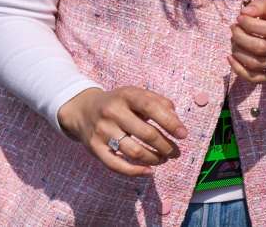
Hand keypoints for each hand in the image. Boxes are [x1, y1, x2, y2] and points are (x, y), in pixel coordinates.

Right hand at [57, 86, 187, 176]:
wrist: (82, 110)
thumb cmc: (119, 103)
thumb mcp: (136, 94)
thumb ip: (159, 102)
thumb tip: (176, 122)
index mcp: (126, 95)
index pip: (151, 107)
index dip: (170, 122)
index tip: (183, 134)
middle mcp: (112, 112)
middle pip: (146, 133)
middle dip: (165, 145)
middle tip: (175, 152)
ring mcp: (102, 131)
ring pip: (133, 151)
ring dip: (154, 158)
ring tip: (164, 159)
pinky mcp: (94, 148)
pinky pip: (116, 165)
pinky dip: (135, 171)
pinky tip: (149, 171)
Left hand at [229, 0, 265, 82]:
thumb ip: (262, 6)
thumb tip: (244, 12)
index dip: (250, 25)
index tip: (240, 19)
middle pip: (261, 48)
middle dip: (240, 38)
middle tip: (234, 30)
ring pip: (256, 64)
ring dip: (238, 52)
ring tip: (234, 42)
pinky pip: (255, 78)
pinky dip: (239, 70)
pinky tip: (232, 58)